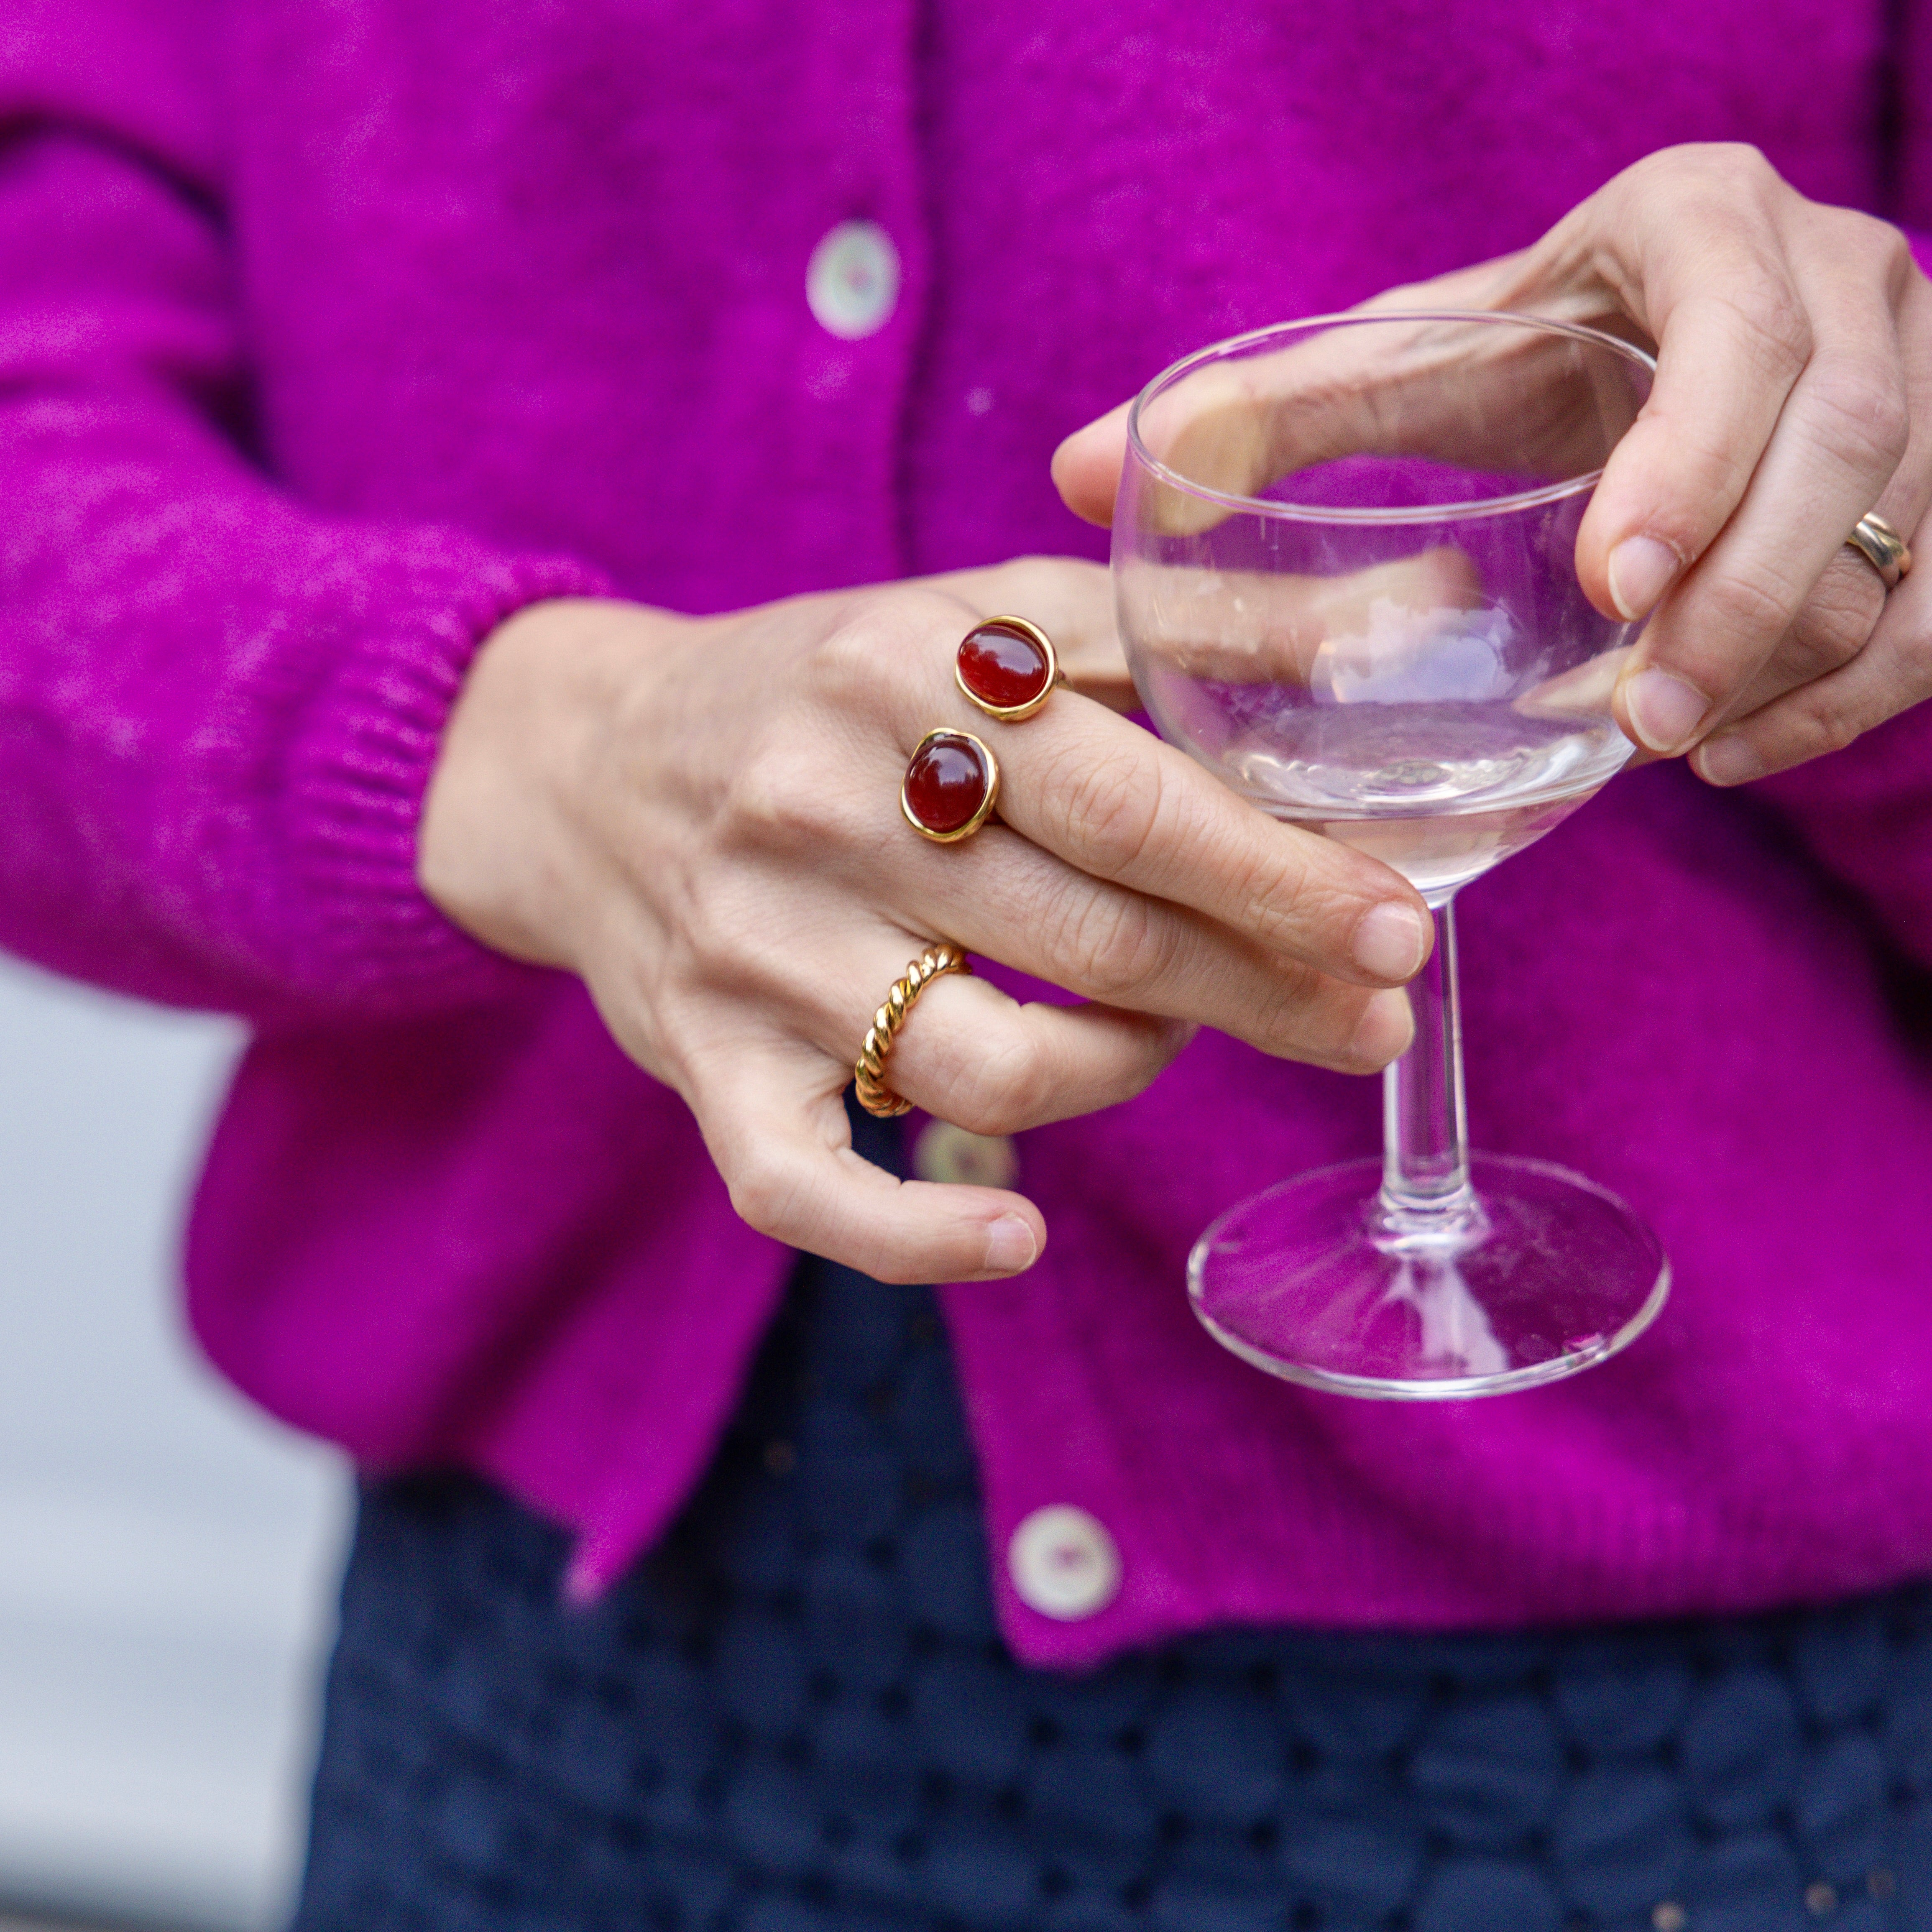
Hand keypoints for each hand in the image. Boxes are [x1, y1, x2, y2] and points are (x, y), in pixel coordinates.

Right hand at [417, 561, 1430, 1283]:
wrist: (591, 764)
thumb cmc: (832, 691)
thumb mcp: (988, 619)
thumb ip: (1188, 625)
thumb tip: (1409, 622)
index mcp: (902, 674)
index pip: (1133, 794)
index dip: (1283, 873)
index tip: (1399, 923)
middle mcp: (818, 809)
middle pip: (1092, 939)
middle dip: (1261, 989)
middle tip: (1376, 1016)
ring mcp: (756, 954)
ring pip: (994, 1068)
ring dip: (1130, 1072)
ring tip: (1179, 1032)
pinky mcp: (708, 1068)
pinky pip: (813, 1190)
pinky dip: (922, 1236)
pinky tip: (1016, 1238)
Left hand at [1056, 143, 1931, 784]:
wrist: (1682, 368)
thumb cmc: (1536, 371)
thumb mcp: (1419, 367)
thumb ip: (1273, 409)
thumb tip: (1062, 469)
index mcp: (1702, 234)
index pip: (1740, 321)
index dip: (1694, 451)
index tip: (1610, 580)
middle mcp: (1842, 289)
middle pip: (1848, 445)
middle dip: (1745, 597)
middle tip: (1636, 722)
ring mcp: (1926, 393)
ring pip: (1900, 542)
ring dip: (1788, 661)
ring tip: (1662, 740)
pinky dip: (1842, 701)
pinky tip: (1728, 752)